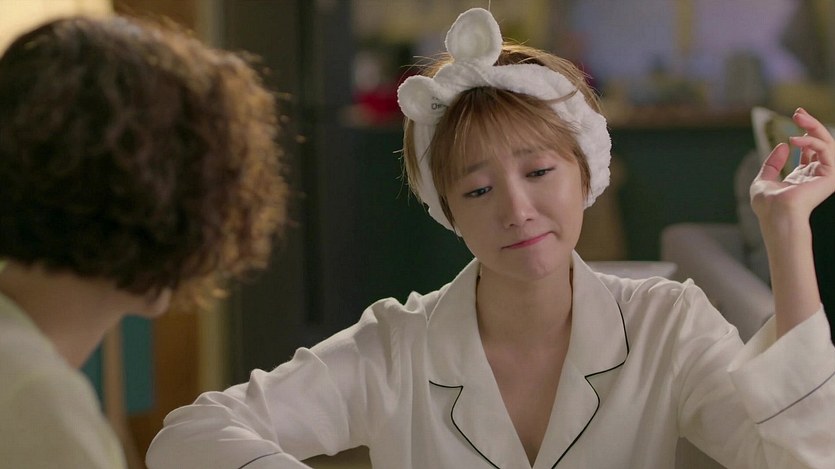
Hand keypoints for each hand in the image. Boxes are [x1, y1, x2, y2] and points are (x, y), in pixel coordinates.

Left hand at [750, 108, 834, 224]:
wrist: (775, 214)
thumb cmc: (767, 204)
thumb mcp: (764, 179)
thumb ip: (773, 163)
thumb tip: (783, 145)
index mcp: (803, 177)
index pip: (810, 151)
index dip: (804, 134)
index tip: (795, 117)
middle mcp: (816, 175)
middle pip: (820, 143)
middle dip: (811, 125)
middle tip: (798, 111)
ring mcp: (824, 175)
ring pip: (827, 143)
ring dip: (813, 126)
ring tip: (798, 116)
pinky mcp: (830, 174)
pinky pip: (826, 149)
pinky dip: (812, 141)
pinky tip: (795, 140)